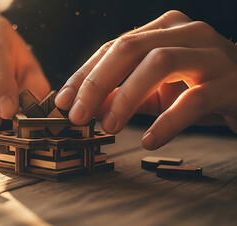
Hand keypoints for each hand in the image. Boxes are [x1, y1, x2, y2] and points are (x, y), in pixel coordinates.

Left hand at [55, 10, 236, 149]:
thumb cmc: (197, 86)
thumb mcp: (154, 89)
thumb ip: (122, 93)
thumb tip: (84, 106)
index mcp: (163, 28)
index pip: (113, 47)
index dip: (84, 75)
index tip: (62, 101)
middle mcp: (185, 32)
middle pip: (128, 49)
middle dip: (96, 83)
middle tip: (77, 116)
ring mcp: (209, 53)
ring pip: (158, 64)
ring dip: (125, 98)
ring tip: (108, 127)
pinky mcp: (230, 82)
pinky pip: (193, 100)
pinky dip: (167, 122)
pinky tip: (148, 140)